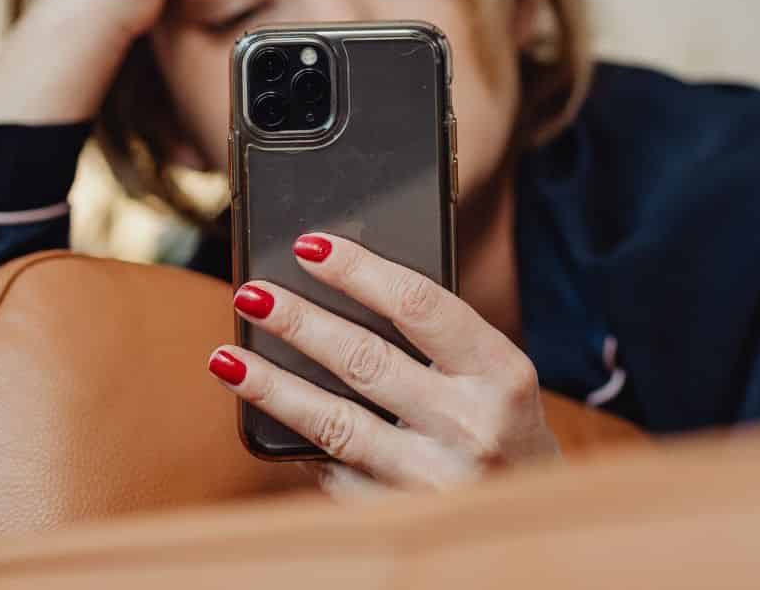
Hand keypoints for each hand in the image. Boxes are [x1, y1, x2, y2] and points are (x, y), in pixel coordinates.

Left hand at [210, 233, 559, 496]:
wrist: (532, 509)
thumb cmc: (502, 422)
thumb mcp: (495, 373)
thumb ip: (439, 338)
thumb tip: (341, 291)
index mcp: (502, 375)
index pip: (420, 305)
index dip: (359, 270)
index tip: (309, 245)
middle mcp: (472, 427)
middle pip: (366, 360)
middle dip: (300, 322)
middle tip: (252, 293)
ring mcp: (433, 479)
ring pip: (336, 423)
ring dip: (273, 387)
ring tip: (228, 358)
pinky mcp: (400, 515)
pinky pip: (337, 473)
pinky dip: (301, 443)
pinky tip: (270, 418)